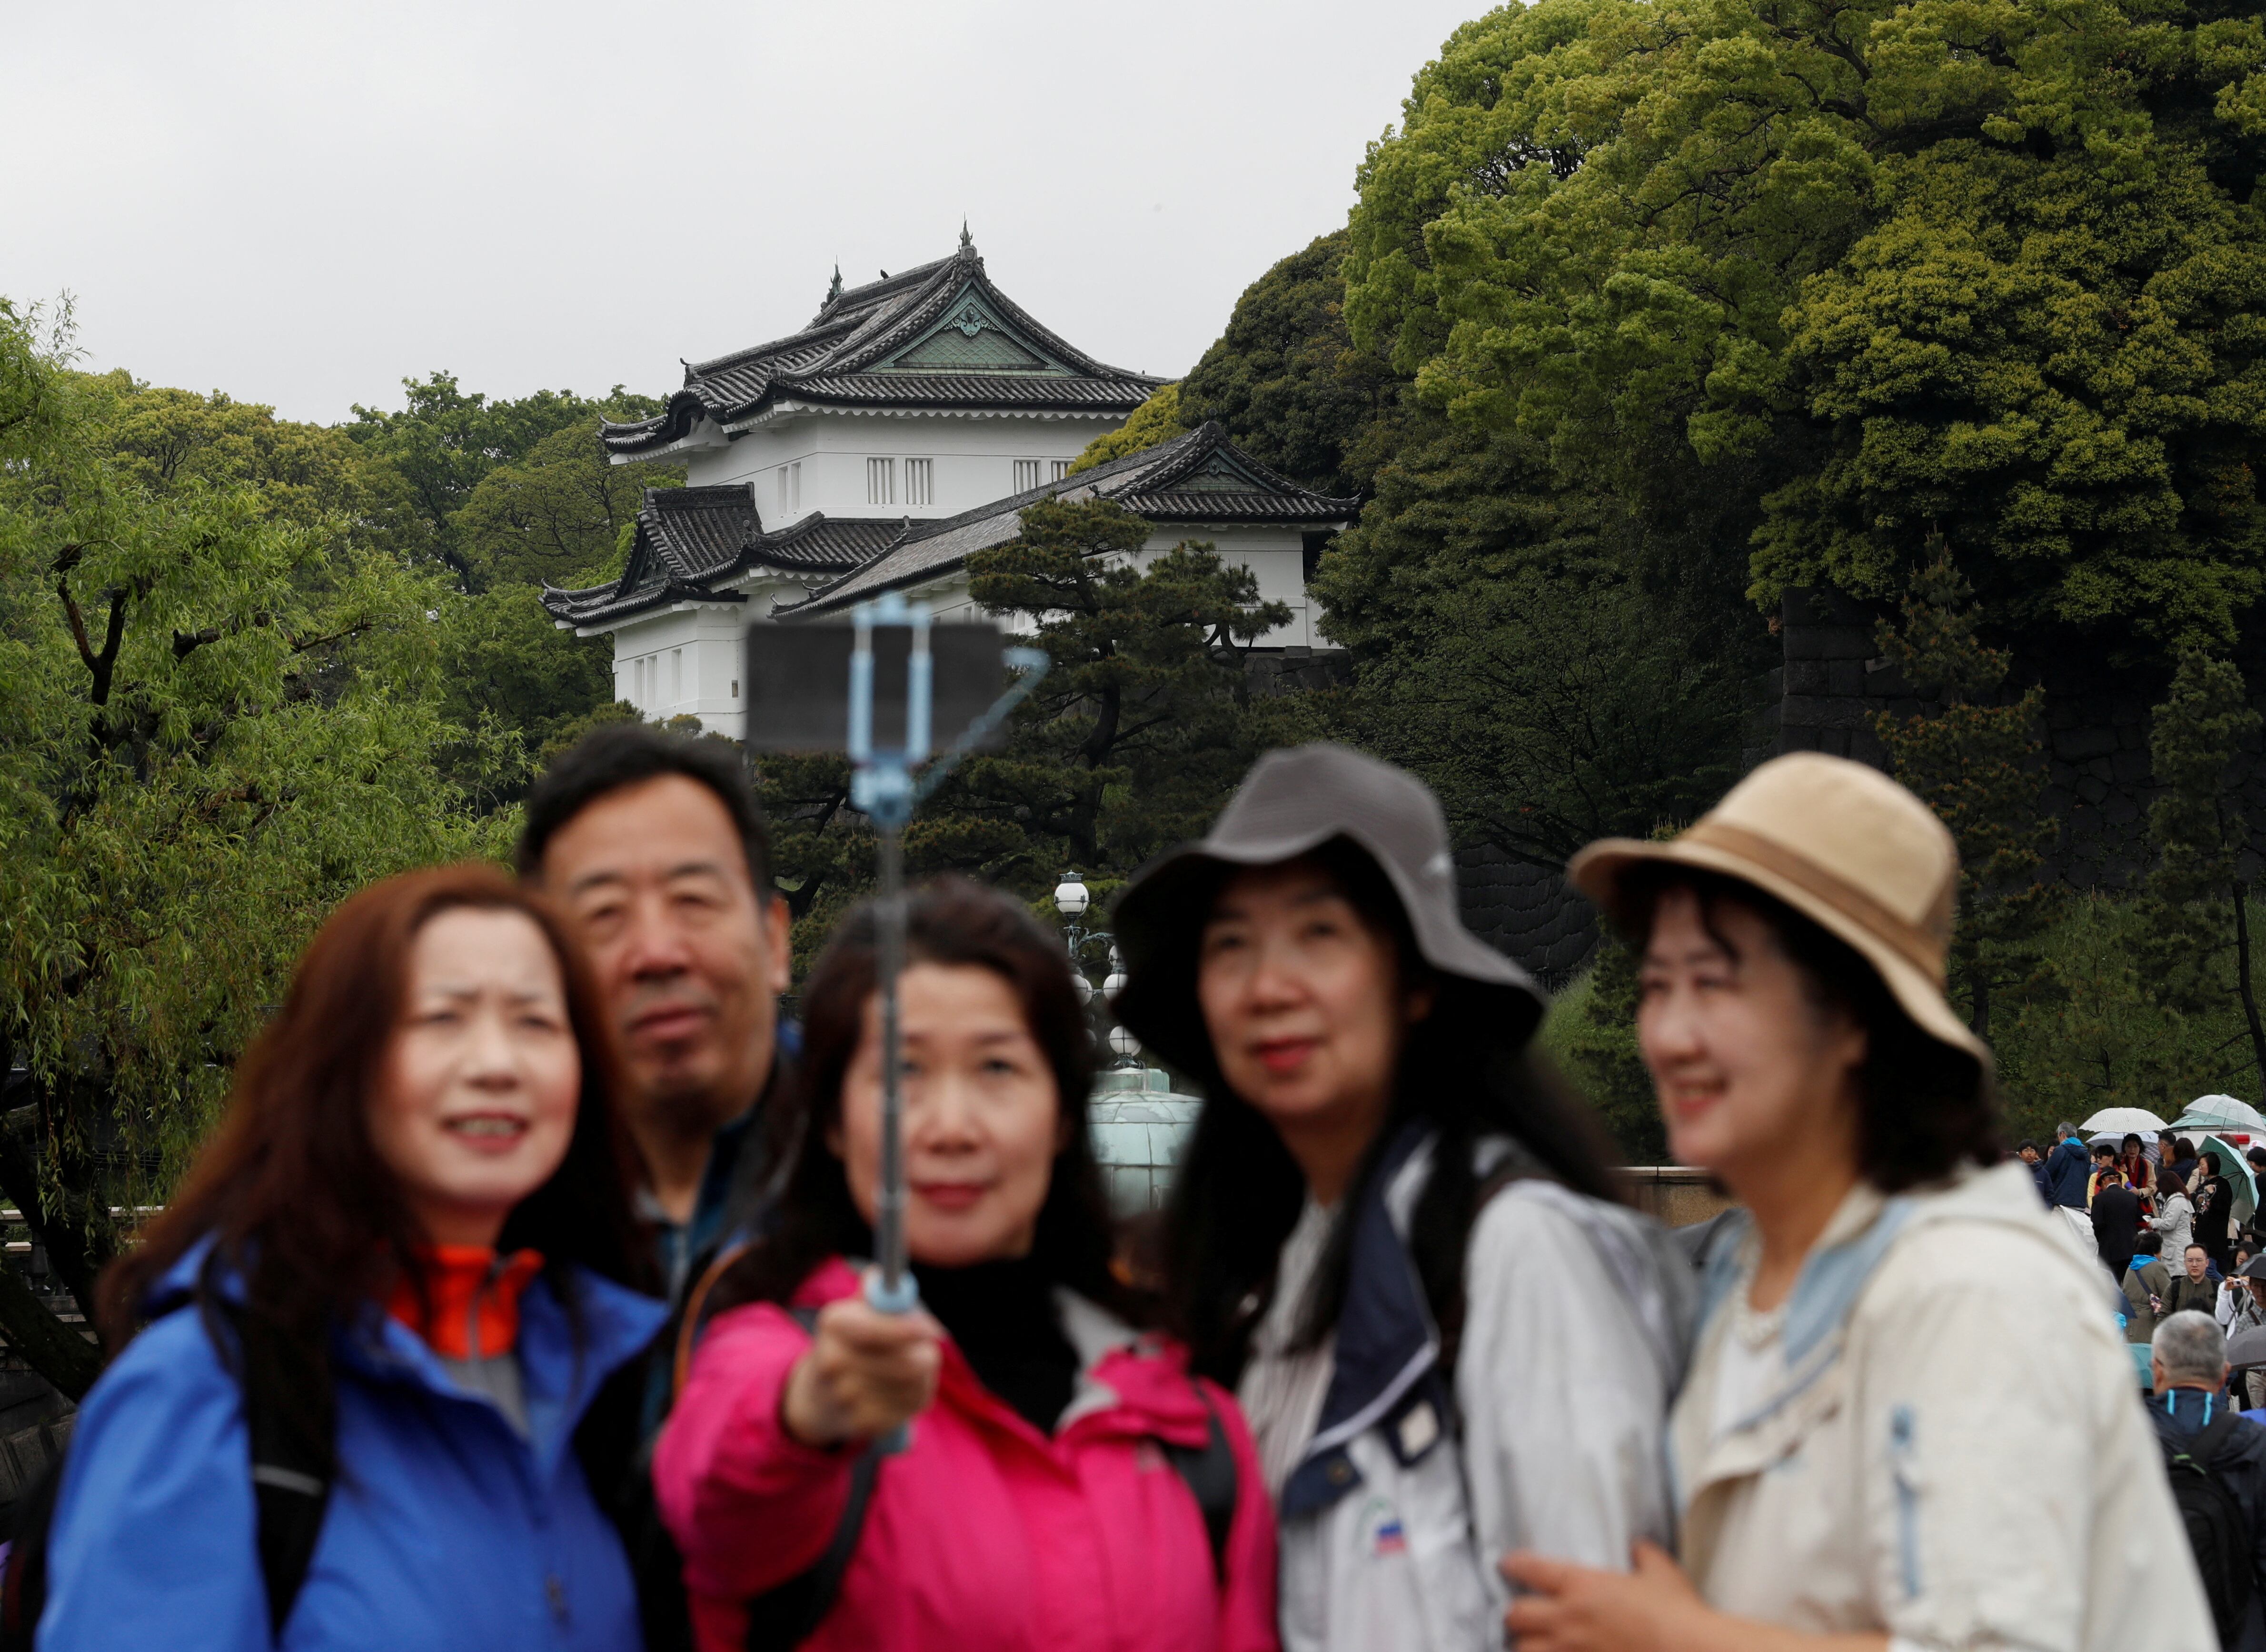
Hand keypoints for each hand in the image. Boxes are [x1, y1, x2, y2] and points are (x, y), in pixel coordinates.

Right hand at [780, 1290, 942, 1447]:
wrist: (824, 1395)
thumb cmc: (856, 1341)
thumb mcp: (859, 1309)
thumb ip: (879, 1294)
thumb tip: (882, 1276)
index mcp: (833, 1321)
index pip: (874, 1328)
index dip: (906, 1329)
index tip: (931, 1329)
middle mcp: (832, 1360)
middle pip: (905, 1363)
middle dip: (923, 1356)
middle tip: (927, 1351)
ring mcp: (845, 1396)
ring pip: (910, 1385)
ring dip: (919, 1377)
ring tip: (906, 1370)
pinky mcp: (862, 1424)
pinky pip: (906, 1408)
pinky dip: (910, 1399)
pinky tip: (896, 1392)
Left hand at [1501, 1541, 1705, 1651]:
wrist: (1692, 1651)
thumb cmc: (1678, 1613)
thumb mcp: (1662, 1574)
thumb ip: (1644, 1556)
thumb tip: (1638, 1546)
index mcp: (1584, 1586)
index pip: (1533, 1569)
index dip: (1515, 1565)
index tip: (1507, 1564)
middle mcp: (1568, 1619)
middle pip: (1516, 1615)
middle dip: (1515, 1615)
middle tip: (1520, 1616)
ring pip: (1523, 1651)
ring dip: (1526, 1647)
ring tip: (1531, 1646)